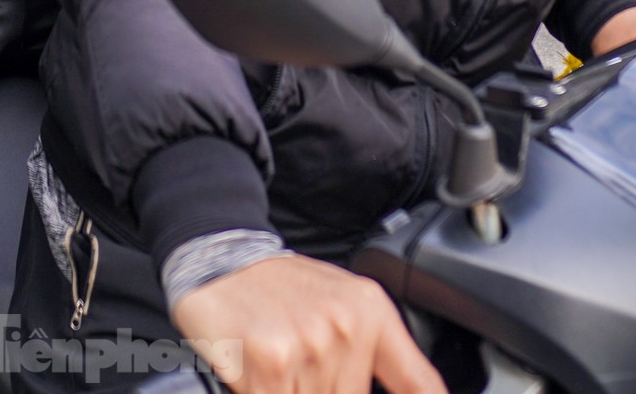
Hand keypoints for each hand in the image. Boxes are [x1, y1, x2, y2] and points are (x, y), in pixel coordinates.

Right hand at [171, 255, 446, 393]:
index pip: (417, 381)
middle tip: (303, 364)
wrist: (218, 256)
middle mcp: (346, 327)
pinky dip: (263, 390)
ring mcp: (310, 344)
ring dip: (295, 387)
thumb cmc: (278, 285)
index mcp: (370, 312)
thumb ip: (378, 353)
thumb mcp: (342, 303)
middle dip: (323, 386)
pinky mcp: (272, 361)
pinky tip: (257, 371)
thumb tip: (407, 390)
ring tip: (279, 364)